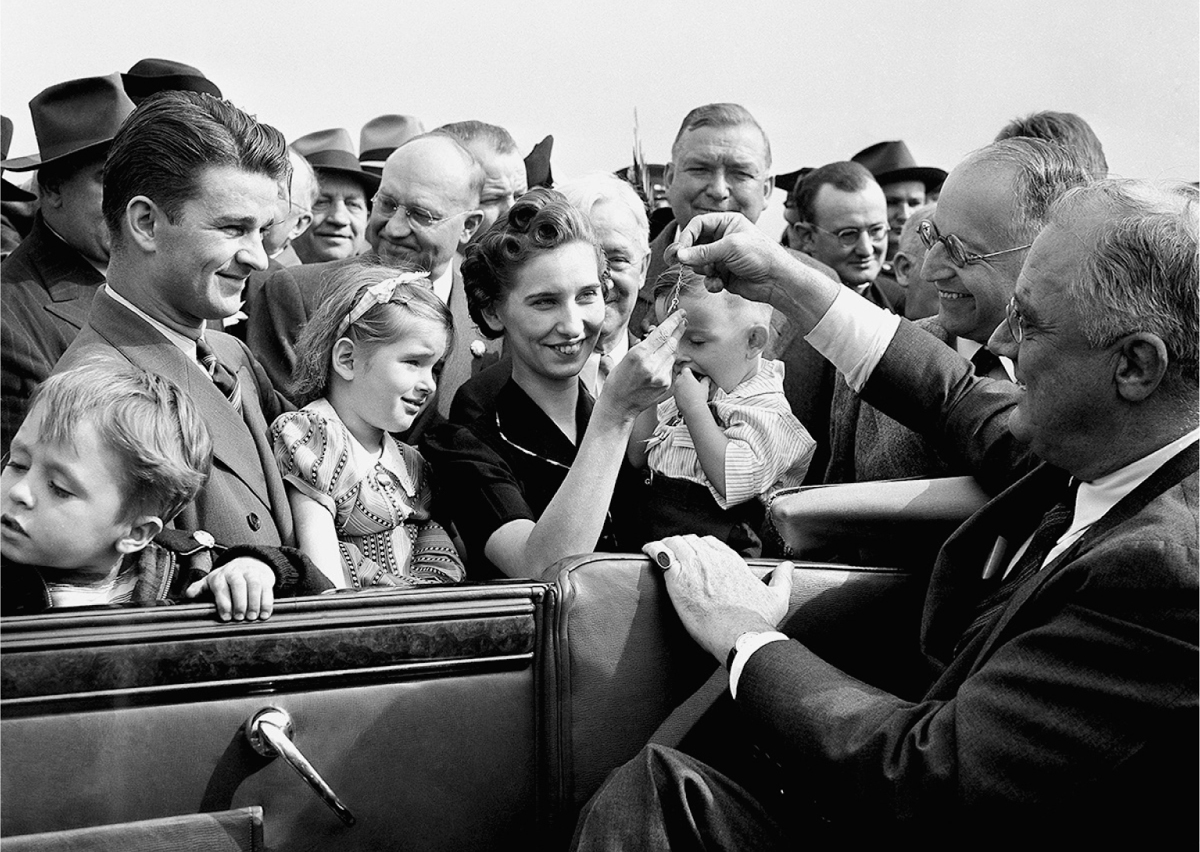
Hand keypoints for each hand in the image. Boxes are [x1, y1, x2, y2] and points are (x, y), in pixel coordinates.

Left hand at [184, 557, 275, 620]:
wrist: (249, 561)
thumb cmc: (227, 577)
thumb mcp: (211, 580)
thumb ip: (199, 588)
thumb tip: (188, 595)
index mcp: (220, 575)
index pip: (221, 588)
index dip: (224, 603)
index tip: (226, 617)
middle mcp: (236, 572)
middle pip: (238, 585)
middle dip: (240, 602)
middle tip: (240, 618)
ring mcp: (252, 573)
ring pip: (254, 585)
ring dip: (254, 602)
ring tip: (253, 617)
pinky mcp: (265, 576)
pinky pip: (267, 588)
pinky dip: (267, 602)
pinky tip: (265, 613)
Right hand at [597, 309, 686, 420]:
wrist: (619, 406)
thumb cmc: (617, 382)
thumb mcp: (625, 358)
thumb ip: (642, 346)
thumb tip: (654, 333)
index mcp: (639, 354)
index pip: (662, 333)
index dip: (673, 321)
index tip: (680, 313)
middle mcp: (651, 364)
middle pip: (672, 342)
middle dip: (679, 330)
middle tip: (683, 321)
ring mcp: (661, 375)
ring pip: (673, 354)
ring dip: (672, 347)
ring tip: (668, 342)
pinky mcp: (666, 384)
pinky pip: (671, 367)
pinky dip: (667, 362)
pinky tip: (660, 362)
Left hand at [645, 535, 792, 662]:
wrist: (740, 636)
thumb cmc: (756, 620)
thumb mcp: (777, 598)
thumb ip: (783, 579)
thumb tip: (788, 567)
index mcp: (732, 561)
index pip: (711, 543)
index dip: (701, 546)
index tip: (696, 554)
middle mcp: (712, 559)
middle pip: (691, 541)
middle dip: (683, 546)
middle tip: (676, 555)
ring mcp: (694, 566)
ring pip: (675, 543)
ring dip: (667, 545)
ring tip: (660, 550)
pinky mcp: (678, 578)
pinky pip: (661, 553)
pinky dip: (653, 549)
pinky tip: (648, 550)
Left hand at [672, 366, 710, 412]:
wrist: (693, 409)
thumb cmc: (700, 397)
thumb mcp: (705, 386)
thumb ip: (706, 380)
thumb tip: (707, 378)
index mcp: (686, 376)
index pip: (686, 369)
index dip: (690, 371)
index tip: (694, 375)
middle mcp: (679, 381)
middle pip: (680, 376)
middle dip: (685, 378)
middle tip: (692, 382)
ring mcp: (675, 389)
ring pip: (678, 384)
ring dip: (682, 385)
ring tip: (690, 390)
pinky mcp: (674, 397)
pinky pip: (677, 392)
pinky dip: (681, 393)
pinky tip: (687, 397)